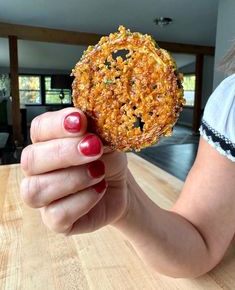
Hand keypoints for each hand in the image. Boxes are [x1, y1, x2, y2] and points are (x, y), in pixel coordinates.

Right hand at [20, 108, 127, 234]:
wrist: (120, 187)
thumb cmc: (107, 158)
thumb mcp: (106, 138)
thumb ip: (92, 129)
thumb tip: (81, 119)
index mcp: (46, 142)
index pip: (39, 128)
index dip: (57, 124)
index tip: (82, 121)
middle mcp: (38, 169)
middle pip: (30, 160)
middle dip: (64, 152)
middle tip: (95, 148)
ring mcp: (43, 196)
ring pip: (36, 190)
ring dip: (73, 178)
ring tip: (100, 171)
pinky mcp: (54, 220)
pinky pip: (56, 214)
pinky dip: (82, 201)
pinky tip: (99, 189)